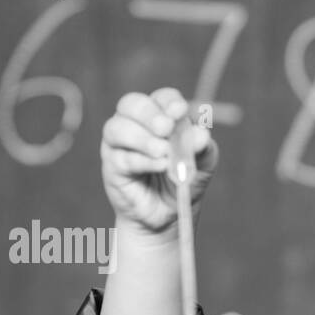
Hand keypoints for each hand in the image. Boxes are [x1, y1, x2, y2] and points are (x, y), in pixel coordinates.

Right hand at [100, 87, 218, 233]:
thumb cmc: (183, 182)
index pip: (161, 99)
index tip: (181, 112)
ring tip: (163, 151)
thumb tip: (201, 134)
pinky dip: (142, 160)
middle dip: (149, 114)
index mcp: (159, 117)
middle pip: (131, 104)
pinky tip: (159, 165)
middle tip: (166, 128)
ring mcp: (119, 144)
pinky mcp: (112, 166)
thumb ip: (202, 147)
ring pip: (117, 128)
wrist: (169, 216)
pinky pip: (121, 157)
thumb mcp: (202, 164)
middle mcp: (135, 124)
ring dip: (142, 138)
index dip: (169, 102)